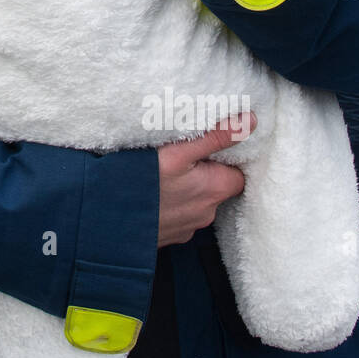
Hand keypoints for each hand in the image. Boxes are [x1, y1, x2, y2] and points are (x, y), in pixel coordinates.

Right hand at [156, 114, 253, 246]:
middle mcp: (206, 213)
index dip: (227, 158)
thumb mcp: (179, 153)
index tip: (210, 147)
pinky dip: (169, 204)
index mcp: (215, 190)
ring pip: (195, 202)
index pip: (238, 173)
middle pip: (216, 188)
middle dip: (204, 173)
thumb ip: (215, 137)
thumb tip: (250, 121)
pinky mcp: (169, 236)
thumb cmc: (143, 184)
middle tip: (182, 156)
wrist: (108, 222)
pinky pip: (177, 215)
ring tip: (162, 175)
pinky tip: (152, 194)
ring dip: (185, 189)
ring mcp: (187, 228)